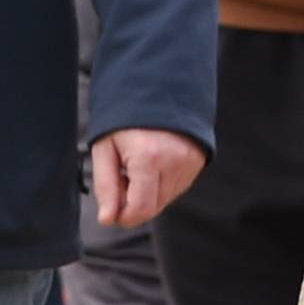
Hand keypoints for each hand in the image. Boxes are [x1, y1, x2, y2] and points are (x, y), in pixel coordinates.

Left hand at [88, 126, 208, 227]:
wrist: (158, 85)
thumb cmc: (126, 116)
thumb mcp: (104, 147)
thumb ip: (105, 186)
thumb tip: (108, 219)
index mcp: (148, 158)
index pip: (140, 210)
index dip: (123, 216)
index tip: (112, 208)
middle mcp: (175, 162)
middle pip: (153, 208)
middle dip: (134, 202)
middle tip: (123, 176)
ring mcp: (190, 162)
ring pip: (165, 200)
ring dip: (148, 192)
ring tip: (139, 164)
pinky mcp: (199, 161)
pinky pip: (177, 187)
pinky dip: (162, 183)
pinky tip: (154, 161)